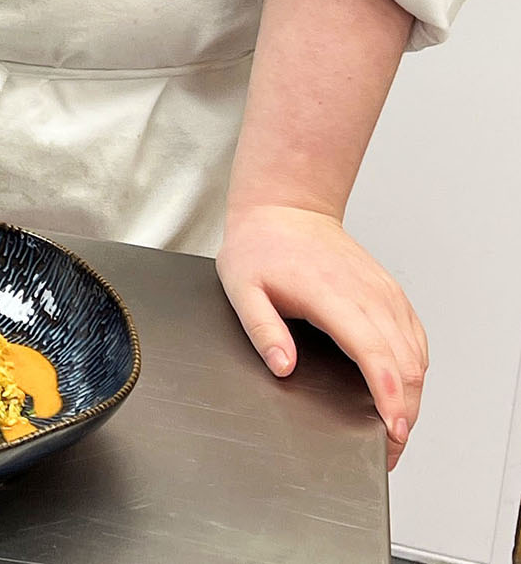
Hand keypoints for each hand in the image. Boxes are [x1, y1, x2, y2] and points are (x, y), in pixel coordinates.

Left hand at [218, 202, 427, 467]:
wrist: (285, 209)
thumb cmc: (260, 247)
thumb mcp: (241, 287)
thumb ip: (262, 330)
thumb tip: (284, 368)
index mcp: (331, 295)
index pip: (374, 354)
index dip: (388, 398)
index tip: (391, 431)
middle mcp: (367, 294)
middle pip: (405, 364)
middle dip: (404, 412)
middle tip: (388, 448)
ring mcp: (384, 293)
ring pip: (417, 354)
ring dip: (413, 395)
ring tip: (394, 428)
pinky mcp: (391, 293)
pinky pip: (416, 337)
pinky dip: (415, 369)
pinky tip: (403, 390)